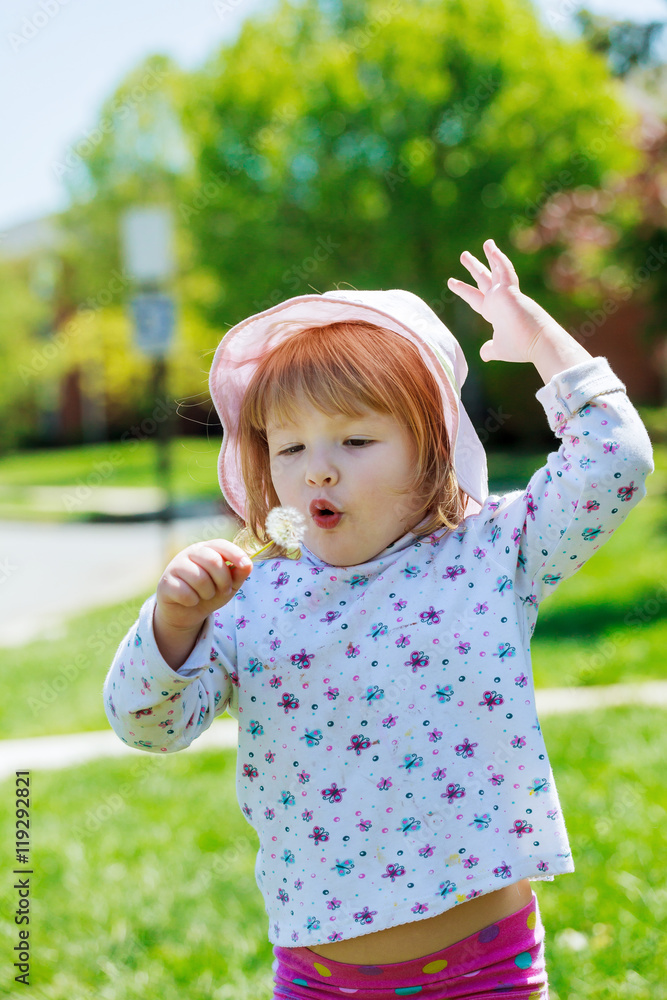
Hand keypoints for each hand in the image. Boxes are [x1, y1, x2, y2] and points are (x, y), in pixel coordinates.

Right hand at [154, 541, 251, 663]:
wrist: (186, 612)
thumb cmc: (210, 592)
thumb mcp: (229, 584)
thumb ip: (239, 574)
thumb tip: (248, 565)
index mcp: (206, 549)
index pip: (221, 544)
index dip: (235, 554)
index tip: (246, 565)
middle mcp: (190, 553)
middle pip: (212, 560)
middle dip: (223, 580)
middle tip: (224, 591)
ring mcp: (175, 566)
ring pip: (199, 578)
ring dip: (208, 593)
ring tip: (205, 595)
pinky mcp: (165, 583)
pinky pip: (184, 592)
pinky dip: (192, 601)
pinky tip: (190, 600)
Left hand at [447, 239, 556, 363]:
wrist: (537, 343)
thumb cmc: (519, 347)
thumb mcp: (499, 348)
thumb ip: (490, 349)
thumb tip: (484, 353)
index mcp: (494, 312)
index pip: (476, 298)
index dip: (464, 290)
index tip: (451, 281)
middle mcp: (499, 300)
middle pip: (483, 280)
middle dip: (474, 267)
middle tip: (464, 255)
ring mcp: (505, 294)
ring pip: (496, 270)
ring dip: (491, 256)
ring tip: (486, 243)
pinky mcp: (511, 290)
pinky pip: (505, 270)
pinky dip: (499, 260)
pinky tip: (492, 248)